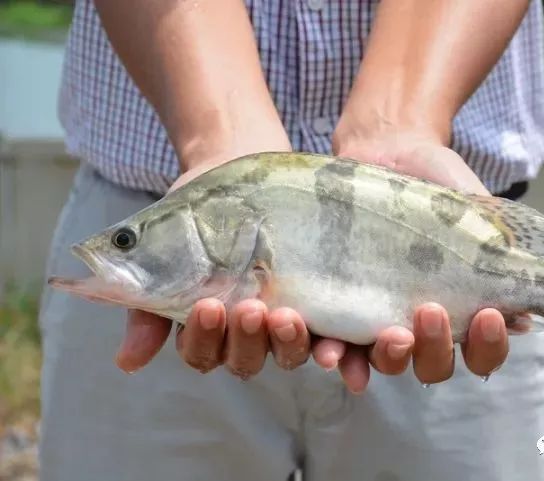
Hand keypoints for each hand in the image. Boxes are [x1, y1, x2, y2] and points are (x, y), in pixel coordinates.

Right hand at [115, 142, 326, 378]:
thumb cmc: (193, 219)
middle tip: (248, 307)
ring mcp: (282, 324)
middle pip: (244, 359)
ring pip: (285, 354)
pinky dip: (327, 347)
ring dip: (285, 342)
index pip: (202, 352)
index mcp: (207, 329)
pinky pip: (326, 338)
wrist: (233, 175)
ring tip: (284, 315)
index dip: (203, 337)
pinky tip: (328, 344)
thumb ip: (147, 309)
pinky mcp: (317, 306)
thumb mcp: (163, 254)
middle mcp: (245, 335)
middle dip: (245, 338)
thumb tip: (128, 363)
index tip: (206, 305)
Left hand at [318, 124, 509, 390]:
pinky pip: (337, 345)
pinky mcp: (339, 305)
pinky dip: (338, 356)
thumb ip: (498, 253)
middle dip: (436, 348)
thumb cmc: (440, 183)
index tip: (490, 314)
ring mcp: (378, 317)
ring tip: (390, 334)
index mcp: (460, 309)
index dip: (488, 346)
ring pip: (387, 362)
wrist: (387, 150)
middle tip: (431, 310)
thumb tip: (526, 312)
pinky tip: (332, 356)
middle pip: (433, 367)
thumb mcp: (475, 211)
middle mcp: (420, 325)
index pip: (481, 352)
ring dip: (389, 358)